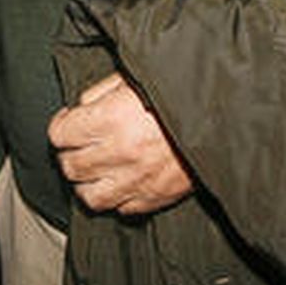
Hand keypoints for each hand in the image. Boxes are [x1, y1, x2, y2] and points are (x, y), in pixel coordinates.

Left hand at [47, 72, 192, 214]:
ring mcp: (137, 180)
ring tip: (96, 169)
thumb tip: (80, 107)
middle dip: (71, 153)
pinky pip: (123, 209)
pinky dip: (118, 197)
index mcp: (110, 119)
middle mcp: (119, 153)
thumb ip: (102, 91)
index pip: (60, 134)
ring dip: (88, 182)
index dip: (62, 125)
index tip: (70, 121)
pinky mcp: (156, 197)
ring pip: (89, 197)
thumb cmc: (180, 89)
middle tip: (81, 144)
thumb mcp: (136, 75)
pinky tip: (123, 180)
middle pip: (70, 166)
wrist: (226, 113)